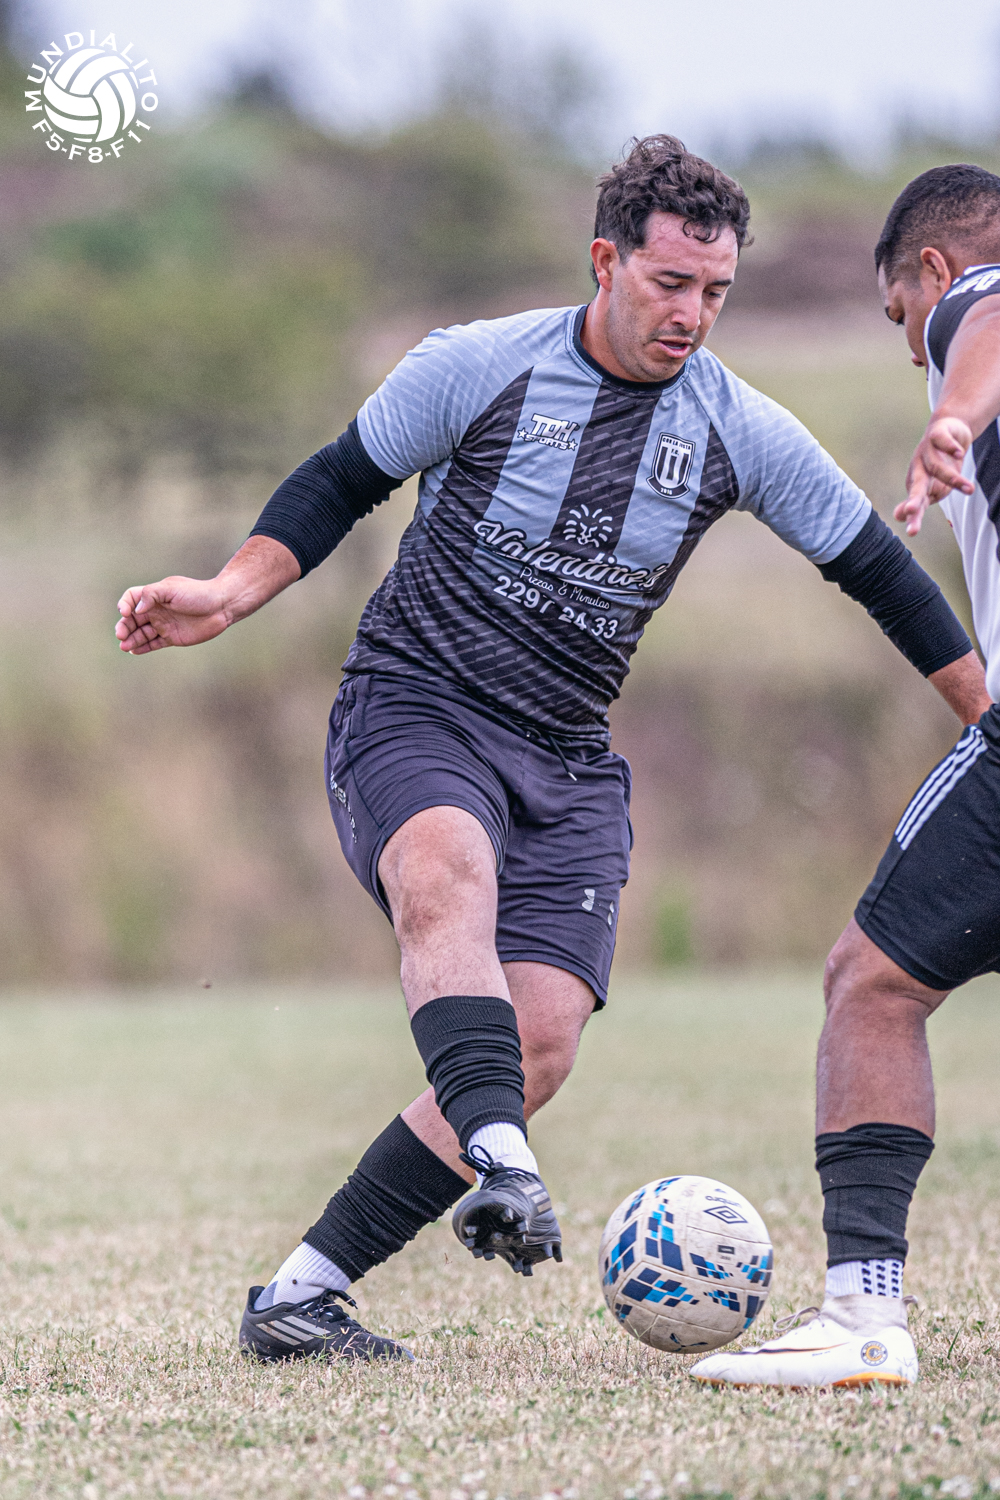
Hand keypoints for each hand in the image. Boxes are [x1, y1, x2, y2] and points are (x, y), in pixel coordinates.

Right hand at [115, 576, 232, 654]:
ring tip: (124, 646)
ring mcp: (163, 624)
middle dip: (124, 626)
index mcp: (154, 596)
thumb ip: (151, 594)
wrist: (221, 606)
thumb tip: (136, 609)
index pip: (131, 599)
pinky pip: (153, 644)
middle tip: (120, 634)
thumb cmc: (197, 594)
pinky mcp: (172, 637)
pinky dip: (143, 647)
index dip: (125, 605)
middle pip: (133, 619)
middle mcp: (156, 610)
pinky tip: (134, 650)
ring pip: (141, 633)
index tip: (126, 612)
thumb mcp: (171, 588)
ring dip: (131, 639)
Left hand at [894, 416, 973, 535]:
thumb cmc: (938, 462)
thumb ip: (918, 502)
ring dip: (953, 478)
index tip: (912, 532)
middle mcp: (919, 467)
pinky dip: (951, 448)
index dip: (914, 516)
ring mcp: (926, 451)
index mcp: (918, 482)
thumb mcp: (930, 483)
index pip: (916, 502)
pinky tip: (959, 454)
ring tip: (970, 490)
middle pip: (917, 485)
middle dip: (914, 499)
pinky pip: (943, 441)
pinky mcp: (937, 434)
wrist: (947, 428)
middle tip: (910, 510)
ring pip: (937, 466)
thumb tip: (898, 517)